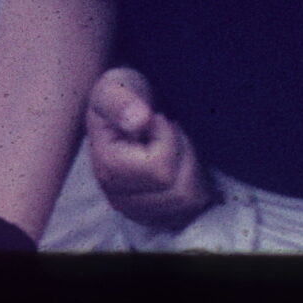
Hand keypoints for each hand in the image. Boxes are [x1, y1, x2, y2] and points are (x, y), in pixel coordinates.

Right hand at [84, 67, 213, 230]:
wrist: (126, 108)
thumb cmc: (123, 95)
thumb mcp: (117, 86)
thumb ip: (122, 101)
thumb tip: (138, 121)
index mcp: (108, 170)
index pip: (161, 171)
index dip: (168, 139)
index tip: (157, 119)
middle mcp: (118, 199)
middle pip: (178, 192)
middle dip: (183, 155)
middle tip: (170, 132)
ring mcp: (137, 211)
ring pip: (189, 202)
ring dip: (191, 168)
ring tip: (175, 146)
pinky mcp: (154, 216)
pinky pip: (191, 211)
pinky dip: (195, 185)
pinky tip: (180, 163)